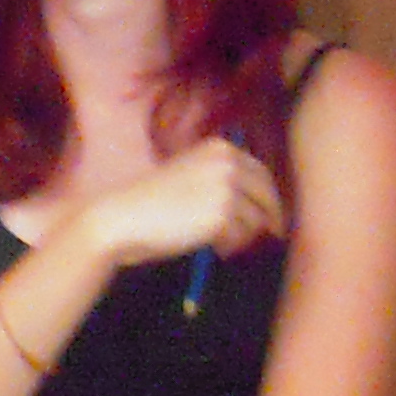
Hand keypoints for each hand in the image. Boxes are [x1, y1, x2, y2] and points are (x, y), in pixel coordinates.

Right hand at [76, 137, 284, 271]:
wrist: (122, 217)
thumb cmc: (149, 203)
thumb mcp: (188, 177)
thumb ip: (220, 180)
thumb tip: (260, 205)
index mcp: (220, 148)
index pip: (261, 172)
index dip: (269, 197)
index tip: (272, 215)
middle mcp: (228, 162)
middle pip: (268, 194)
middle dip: (270, 216)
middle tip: (273, 235)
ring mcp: (227, 187)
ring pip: (256, 219)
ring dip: (241, 235)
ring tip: (218, 243)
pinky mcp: (223, 214)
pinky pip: (240, 236)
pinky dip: (228, 245)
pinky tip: (209, 246)